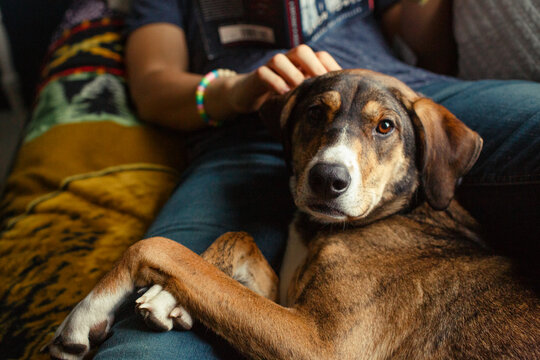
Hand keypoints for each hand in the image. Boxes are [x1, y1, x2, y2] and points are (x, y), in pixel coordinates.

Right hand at [227, 45, 341, 113]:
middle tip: (320, 84)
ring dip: (291, 74)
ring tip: (298, 90)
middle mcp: (288, 61)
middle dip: (313, 66)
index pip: (321, 56)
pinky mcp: (257, 75)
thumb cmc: (282, 96)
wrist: (249, 94)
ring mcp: (271, 67)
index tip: (340, 84)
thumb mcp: (301, 94)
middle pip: (301, 51)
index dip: (331, 66)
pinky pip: (264, 73)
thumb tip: (343, 105)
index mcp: (302, 63)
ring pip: (280, 59)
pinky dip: (274, 82)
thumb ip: (317, 93)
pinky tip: (283, 94)